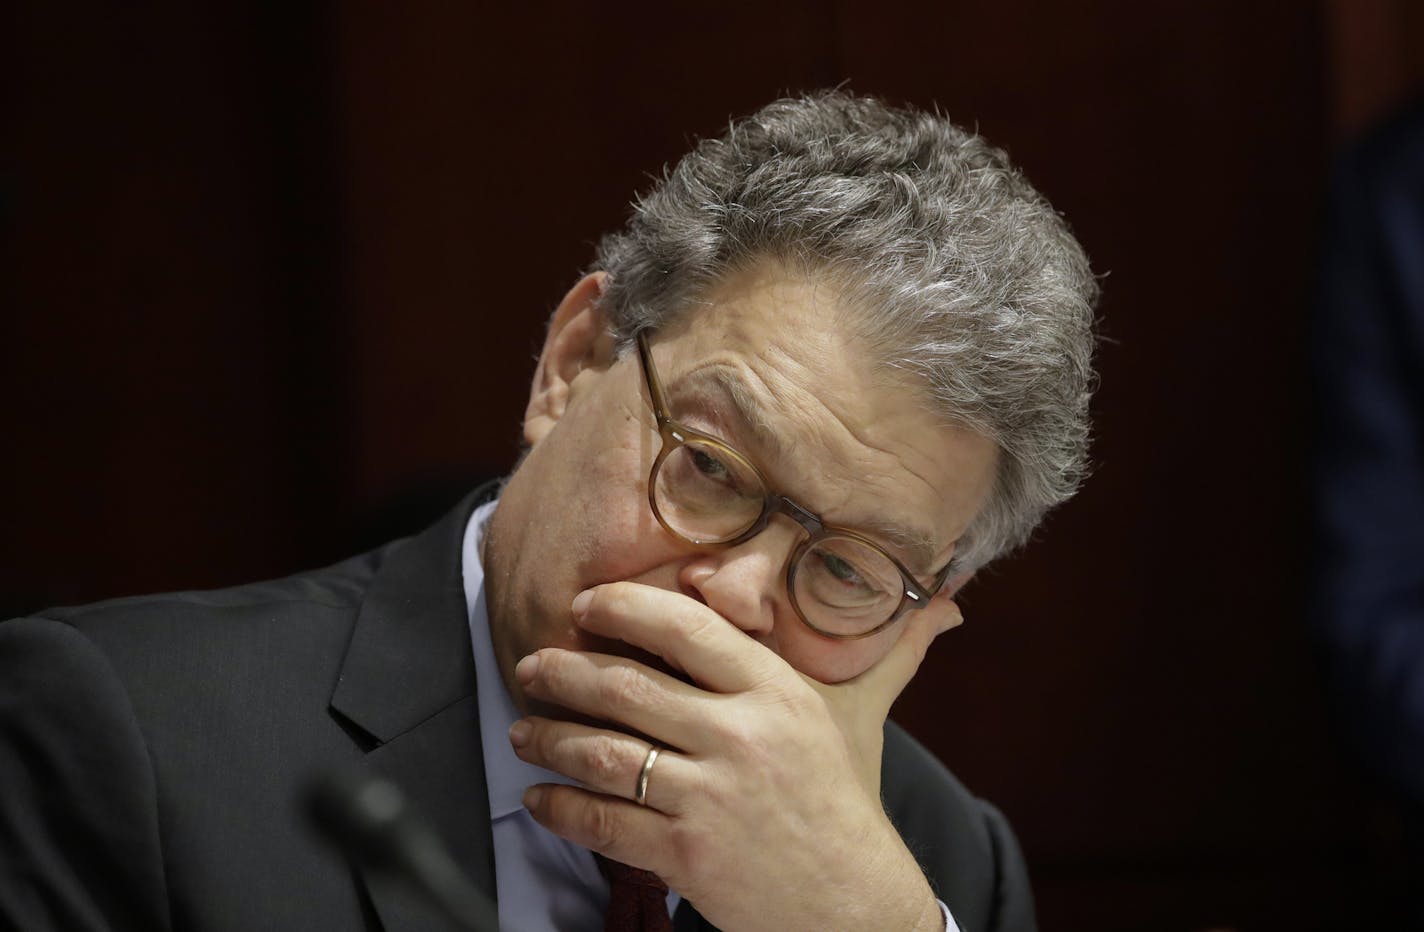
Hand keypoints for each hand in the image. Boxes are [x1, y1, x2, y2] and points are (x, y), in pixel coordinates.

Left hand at [508, 581, 960, 931]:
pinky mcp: (688, 854)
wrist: (854, 908)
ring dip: (549, 738)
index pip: (687, 628)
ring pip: (603, 751)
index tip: (585, 604)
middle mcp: (742, 735)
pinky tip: (539, 798)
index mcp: (777, 691)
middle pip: (628, 685)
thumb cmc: (846, 802)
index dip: (624, 608)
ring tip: (522, 730)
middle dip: (565, 671)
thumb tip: (950, 602)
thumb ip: (889, 655)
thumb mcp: (861, 719)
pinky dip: (559, 807)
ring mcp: (711, 796)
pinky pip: (602, 820)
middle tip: (532, 664)